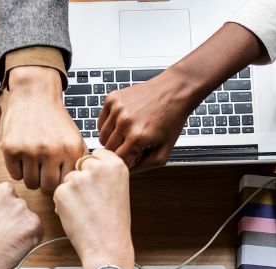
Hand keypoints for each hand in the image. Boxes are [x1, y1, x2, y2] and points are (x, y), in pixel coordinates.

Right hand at [0, 174, 43, 268]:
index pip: (0, 190)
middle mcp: (5, 190)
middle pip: (14, 201)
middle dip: (9, 215)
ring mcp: (20, 206)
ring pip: (25, 216)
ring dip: (19, 227)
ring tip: (2, 241)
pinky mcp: (33, 223)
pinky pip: (36, 229)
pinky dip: (28, 239)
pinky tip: (12, 246)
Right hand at [1, 66, 85, 194]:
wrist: (35, 95)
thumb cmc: (55, 120)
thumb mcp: (75, 138)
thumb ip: (78, 162)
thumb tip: (77, 186)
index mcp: (70, 149)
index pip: (66, 184)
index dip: (60, 183)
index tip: (57, 177)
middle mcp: (51, 151)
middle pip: (47, 188)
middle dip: (45, 183)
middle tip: (43, 172)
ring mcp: (29, 150)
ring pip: (30, 184)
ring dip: (31, 177)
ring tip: (33, 163)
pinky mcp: (11, 149)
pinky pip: (15, 175)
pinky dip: (18, 170)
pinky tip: (23, 157)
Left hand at [53, 149, 133, 268]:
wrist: (107, 245)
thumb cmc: (114, 223)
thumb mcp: (118, 189)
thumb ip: (104, 174)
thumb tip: (86, 166)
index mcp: (115, 164)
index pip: (96, 155)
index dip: (94, 170)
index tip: (97, 182)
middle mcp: (97, 167)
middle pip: (80, 165)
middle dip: (81, 180)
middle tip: (91, 201)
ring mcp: (78, 179)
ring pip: (68, 179)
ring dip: (71, 193)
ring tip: (86, 211)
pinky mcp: (62, 191)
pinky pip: (58, 193)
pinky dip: (63, 204)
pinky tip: (77, 216)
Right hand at [98, 23, 266, 170]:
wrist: (174, 90)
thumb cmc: (172, 119)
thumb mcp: (165, 151)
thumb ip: (144, 166)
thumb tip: (127, 172)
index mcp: (138, 137)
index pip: (118, 161)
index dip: (126, 162)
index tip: (134, 157)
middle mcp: (125, 122)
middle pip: (108, 150)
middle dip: (120, 151)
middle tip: (134, 144)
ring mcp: (117, 109)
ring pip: (102, 136)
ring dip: (113, 139)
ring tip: (128, 133)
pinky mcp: (112, 99)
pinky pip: (101, 122)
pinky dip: (109, 126)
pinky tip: (123, 123)